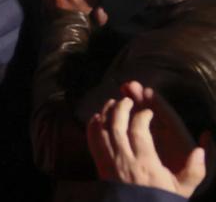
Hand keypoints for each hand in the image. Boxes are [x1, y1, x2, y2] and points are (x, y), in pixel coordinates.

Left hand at [87, 88, 208, 198]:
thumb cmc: (160, 198)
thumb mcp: (181, 188)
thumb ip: (194, 171)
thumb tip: (200, 150)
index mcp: (145, 164)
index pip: (139, 132)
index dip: (142, 117)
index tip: (148, 112)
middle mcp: (124, 161)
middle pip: (117, 127)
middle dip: (121, 109)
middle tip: (128, 100)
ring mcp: (109, 163)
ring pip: (102, 131)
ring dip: (106, 114)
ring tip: (112, 103)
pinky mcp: (100, 167)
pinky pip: (92, 142)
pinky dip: (92, 127)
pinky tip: (97, 118)